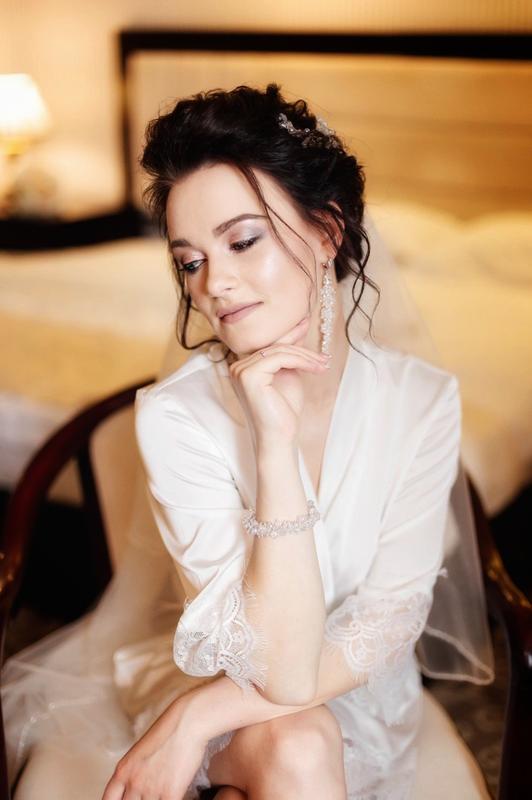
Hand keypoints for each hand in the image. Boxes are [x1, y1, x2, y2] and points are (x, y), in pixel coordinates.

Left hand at [102, 695, 207, 799]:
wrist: (188, 722)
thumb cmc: (168, 730)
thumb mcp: (141, 751)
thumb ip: (134, 772)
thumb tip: (135, 789)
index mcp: (123, 770)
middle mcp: (133, 782)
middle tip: (148, 795)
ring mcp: (151, 790)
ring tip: (161, 794)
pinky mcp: (170, 794)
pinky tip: (174, 795)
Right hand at [228, 315, 330, 447]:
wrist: (281, 437)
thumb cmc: (284, 411)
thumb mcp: (289, 376)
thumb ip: (289, 356)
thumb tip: (298, 331)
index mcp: (244, 367)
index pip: (269, 345)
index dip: (289, 332)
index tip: (306, 319)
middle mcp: (237, 367)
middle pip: (275, 347)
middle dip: (303, 349)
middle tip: (324, 357)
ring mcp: (240, 371)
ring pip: (279, 351)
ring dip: (306, 357)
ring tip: (324, 364)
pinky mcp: (248, 375)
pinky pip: (280, 358)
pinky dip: (301, 361)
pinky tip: (316, 368)